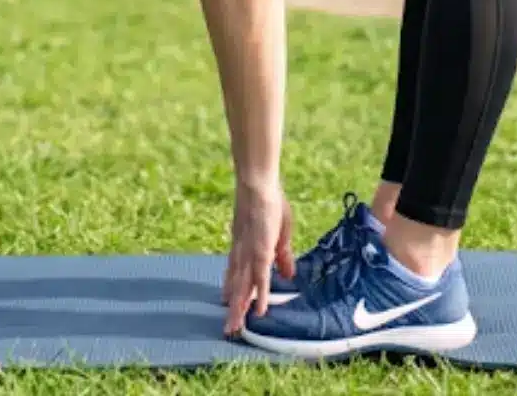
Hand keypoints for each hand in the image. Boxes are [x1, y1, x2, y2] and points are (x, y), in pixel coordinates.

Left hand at [221, 181, 294, 335]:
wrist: (259, 185)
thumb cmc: (270, 204)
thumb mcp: (280, 234)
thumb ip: (282, 256)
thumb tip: (288, 275)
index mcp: (244, 249)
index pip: (237, 276)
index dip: (234, 292)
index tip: (229, 308)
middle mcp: (243, 255)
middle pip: (237, 287)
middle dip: (234, 309)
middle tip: (228, 330)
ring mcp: (250, 254)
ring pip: (244, 287)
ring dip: (240, 308)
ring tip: (235, 328)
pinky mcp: (261, 252)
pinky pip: (261, 278)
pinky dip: (260, 294)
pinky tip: (259, 310)